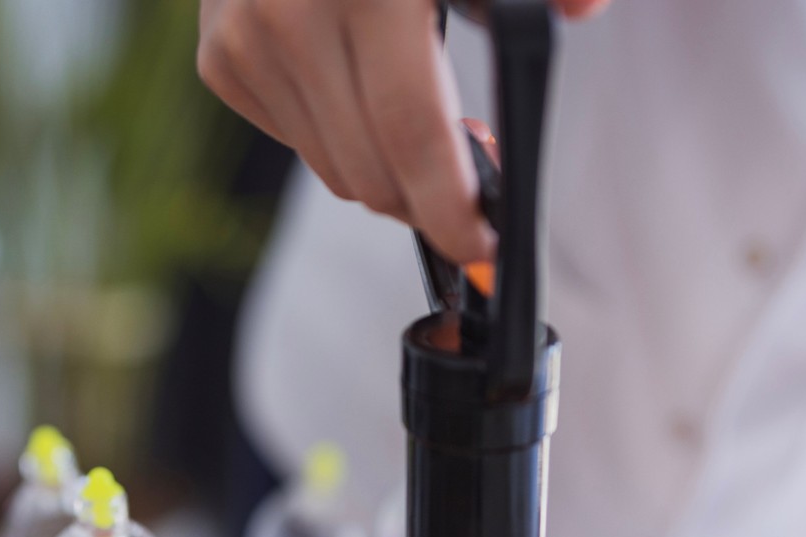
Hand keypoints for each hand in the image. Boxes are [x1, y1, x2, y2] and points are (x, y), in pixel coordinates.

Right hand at [197, 0, 609, 265]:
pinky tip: (359, 83)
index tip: (482, 245)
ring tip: (418, 118)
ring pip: (334, 170)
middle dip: (427, 198)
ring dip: (385, 168)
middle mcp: (292, 17)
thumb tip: (584, 8)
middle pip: (372, 173)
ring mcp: (246, 41)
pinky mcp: (221, 58)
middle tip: (468, 170)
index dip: (451, 208)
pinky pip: (296, 140)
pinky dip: (337, 133)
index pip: (412, 134)